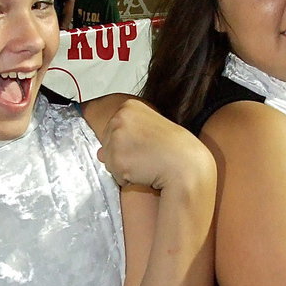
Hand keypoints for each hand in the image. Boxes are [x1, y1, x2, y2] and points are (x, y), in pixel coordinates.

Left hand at [96, 98, 213, 191]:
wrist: (186, 165)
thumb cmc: (175, 149)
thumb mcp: (150, 132)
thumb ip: (124, 137)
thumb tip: (99, 154)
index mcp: (129, 106)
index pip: (113, 129)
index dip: (130, 142)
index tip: (147, 143)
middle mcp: (119, 119)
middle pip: (107, 145)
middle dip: (124, 154)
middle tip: (148, 155)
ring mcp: (116, 139)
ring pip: (109, 161)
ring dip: (126, 168)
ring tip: (147, 163)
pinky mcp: (116, 159)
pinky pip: (116, 176)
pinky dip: (128, 179)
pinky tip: (145, 172)